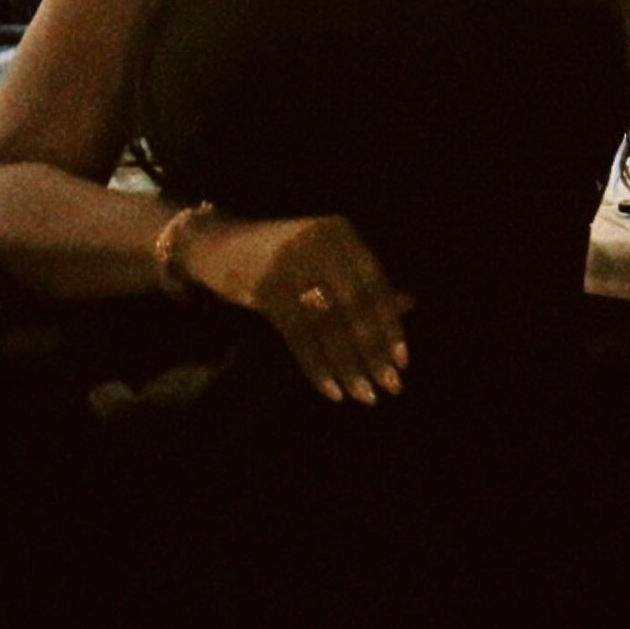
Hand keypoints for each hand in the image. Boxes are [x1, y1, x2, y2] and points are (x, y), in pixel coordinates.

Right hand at [183, 209, 410, 404]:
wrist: (220, 246)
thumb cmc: (283, 258)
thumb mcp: (325, 262)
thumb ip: (362, 282)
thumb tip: (409, 304)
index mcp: (340, 233)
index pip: (374, 284)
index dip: (390, 324)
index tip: (403, 361)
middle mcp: (318, 243)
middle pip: (354, 306)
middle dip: (373, 351)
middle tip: (391, 386)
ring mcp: (290, 263)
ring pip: (328, 324)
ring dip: (348, 365)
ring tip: (365, 395)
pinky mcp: (266, 287)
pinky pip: (299, 335)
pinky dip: (317, 366)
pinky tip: (331, 390)